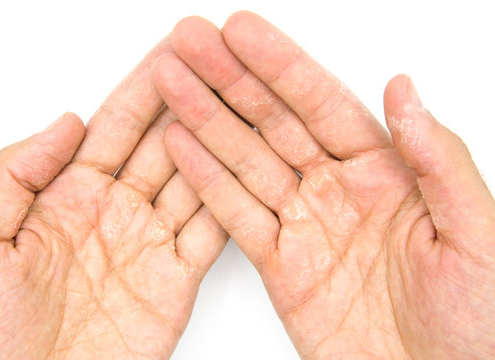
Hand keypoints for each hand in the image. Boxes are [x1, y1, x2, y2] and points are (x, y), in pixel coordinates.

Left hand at [0, 37, 226, 359]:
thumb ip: (17, 174)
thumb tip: (64, 122)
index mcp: (67, 198)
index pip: (115, 128)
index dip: (142, 88)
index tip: (170, 54)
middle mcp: (115, 215)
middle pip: (162, 145)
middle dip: (190, 101)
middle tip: (216, 62)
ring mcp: (148, 246)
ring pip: (193, 180)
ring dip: (217, 141)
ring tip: (239, 101)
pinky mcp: (175, 284)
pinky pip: (210, 234)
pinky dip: (228, 200)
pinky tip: (242, 166)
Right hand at [152, 12, 494, 358]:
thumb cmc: (476, 322)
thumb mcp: (475, 232)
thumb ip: (437, 159)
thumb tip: (403, 89)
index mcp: (385, 172)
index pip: (323, 104)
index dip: (281, 66)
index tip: (242, 32)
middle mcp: (337, 189)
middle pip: (273, 123)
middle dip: (230, 81)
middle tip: (191, 43)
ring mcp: (304, 224)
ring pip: (246, 161)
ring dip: (207, 121)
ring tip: (172, 84)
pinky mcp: (281, 265)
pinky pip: (237, 216)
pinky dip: (206, 182)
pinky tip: (182, 145)